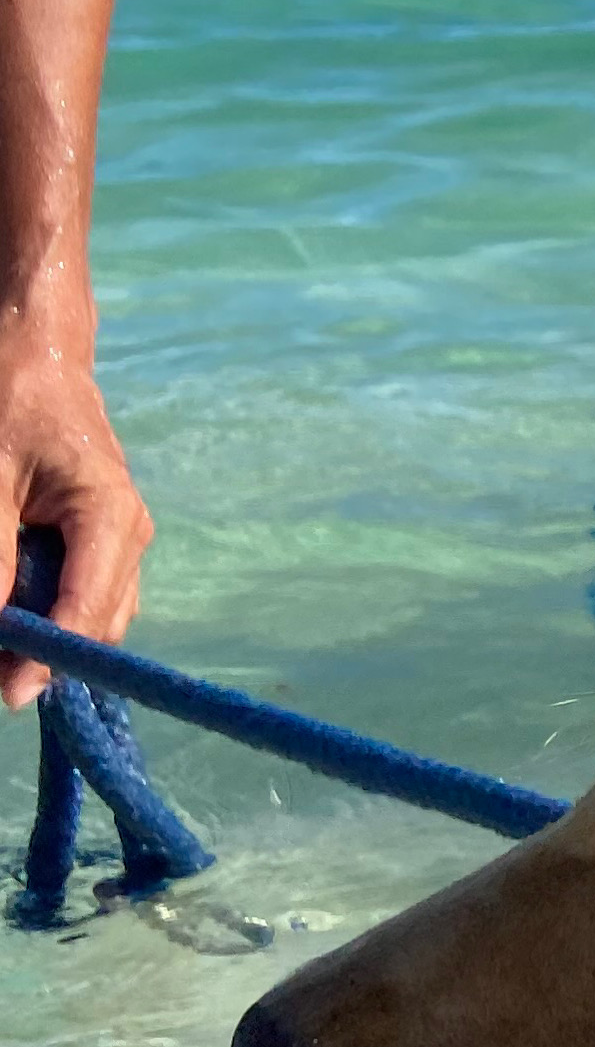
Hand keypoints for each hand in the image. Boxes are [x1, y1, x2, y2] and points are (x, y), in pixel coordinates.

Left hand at [0, 315, 145, 706]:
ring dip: (51, 638)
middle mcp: (129, 535)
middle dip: (50, 656)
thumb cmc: (11, 402)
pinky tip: (20, 618)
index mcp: (111, 516)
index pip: (89, 609)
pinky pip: (84, 594)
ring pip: (96, 616)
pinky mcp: (102, 538)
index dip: (50, 657)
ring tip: (6, 653)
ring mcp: (122, 538)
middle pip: (100, 624)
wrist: (39, 353)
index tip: (8, 693)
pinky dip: (52, 614)